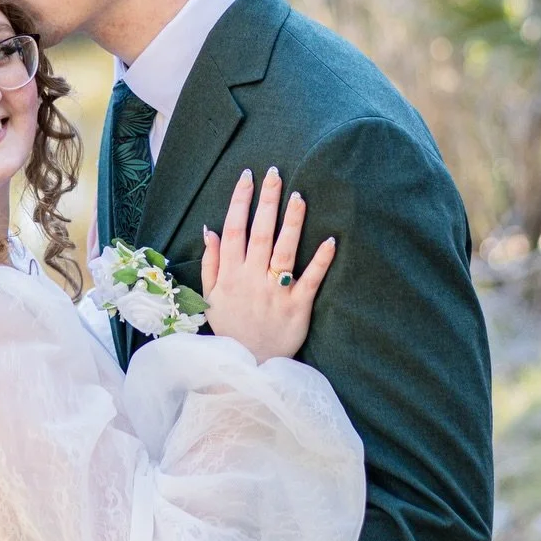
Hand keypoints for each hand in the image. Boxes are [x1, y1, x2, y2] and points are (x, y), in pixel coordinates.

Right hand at [201, 166, 335, 360]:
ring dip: (292, 223)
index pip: (234, 229)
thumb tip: (210, 228)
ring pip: (284, 251)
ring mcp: (275, 292)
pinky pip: (310, 280)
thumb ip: (210, 262)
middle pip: (260, 233)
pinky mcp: (297, 307)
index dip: (240, 201)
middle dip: (267, 201)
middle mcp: (251, 278)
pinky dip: (320, 261)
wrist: (247, 366)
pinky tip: (330, 240)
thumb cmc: (230, 328)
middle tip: (275, 173)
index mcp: (230, 274)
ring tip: (299, 196)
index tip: (248, 176)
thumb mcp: (210, 296)